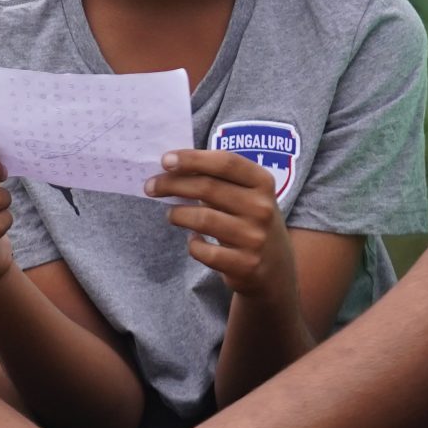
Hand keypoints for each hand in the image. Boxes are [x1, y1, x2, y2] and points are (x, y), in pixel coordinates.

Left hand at [148, 149, 296, 304]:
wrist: (276, 268)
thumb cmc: (250, 220)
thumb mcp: (247, 194)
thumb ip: (218, 179)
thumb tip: (171, 167)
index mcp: (263, 182)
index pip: (226, 162)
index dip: (193, 158)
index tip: (165, 160)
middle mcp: (262, 208)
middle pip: (207, 188)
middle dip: (172, 184)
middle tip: (151, 187)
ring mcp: (255, 237)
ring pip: (202, 219)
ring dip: (177, 214)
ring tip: (171, 215)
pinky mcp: (244, 264)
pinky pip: (204, 251)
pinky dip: (192, 244)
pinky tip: (194, 241)